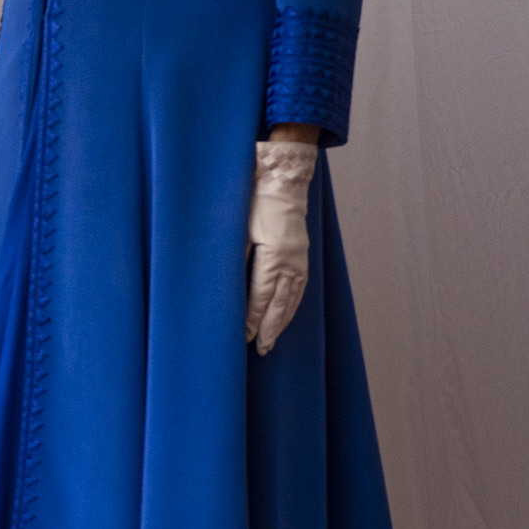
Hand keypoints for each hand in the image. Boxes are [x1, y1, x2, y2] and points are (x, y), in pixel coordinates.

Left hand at [246, 135, 320, 353]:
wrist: (283, 179)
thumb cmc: (255, 201)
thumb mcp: (238, 228)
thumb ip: (235, 256)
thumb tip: (226, 285)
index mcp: (273, 256)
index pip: (260, 296)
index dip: (252, 318)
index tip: (244, 336)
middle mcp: (290, 262)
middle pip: (279, 304)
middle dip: (268, 328)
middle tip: (260, 349)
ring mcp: (299, 260)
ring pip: (292, 299)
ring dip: (282, 321)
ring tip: (272, 340)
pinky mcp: (302, 255)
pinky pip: (299, 288)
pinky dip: (292, 305)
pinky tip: (286, 314)